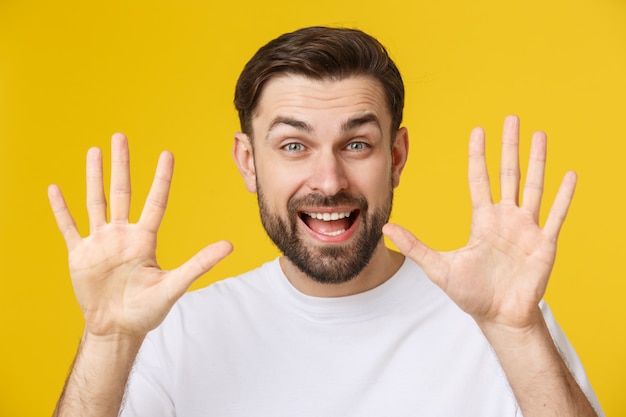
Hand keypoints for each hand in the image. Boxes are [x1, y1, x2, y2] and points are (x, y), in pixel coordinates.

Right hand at [48, 134, 232, 337]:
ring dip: (93, 177)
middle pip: (121, 192)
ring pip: (95, 202)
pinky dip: (61, 209)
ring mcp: (100, 243)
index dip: (161, 178)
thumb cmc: (147, 310)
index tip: (167, 154)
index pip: (155, 202)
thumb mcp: (175, 285)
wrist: (117, 329)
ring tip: (94, 151)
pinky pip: (69, 227)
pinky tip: (55, 189)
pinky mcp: (80, 255)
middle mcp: (122, 235)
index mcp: (145, 240)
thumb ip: (199, 264)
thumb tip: (230, 245)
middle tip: (120, 136)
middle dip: (121, 165)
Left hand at [384, 116, 575, 329]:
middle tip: (511, 118)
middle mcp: (506, 218)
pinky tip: (570, 174)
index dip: (478, 155)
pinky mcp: (545, 243)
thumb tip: (387, 227)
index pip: (479, 180)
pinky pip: (557, 215)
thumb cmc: (471, 294)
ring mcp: (527, 229)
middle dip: (510, 146)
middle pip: (508, 173)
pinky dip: (564, 196)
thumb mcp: (439, 267)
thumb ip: (416, 245)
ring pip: (534, 186)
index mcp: (483, 220)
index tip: (478, 130)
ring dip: (538, 161)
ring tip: (540, 134)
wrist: (499, 317)